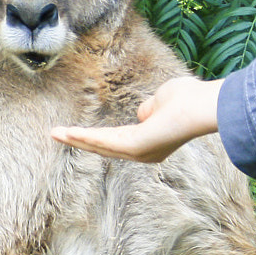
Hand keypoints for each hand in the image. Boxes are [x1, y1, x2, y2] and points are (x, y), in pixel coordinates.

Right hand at [51, 75, 222, 162]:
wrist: (201, 107)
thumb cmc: (189, 100)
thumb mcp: (162, 100)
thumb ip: (149, 107)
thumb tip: (142, 113)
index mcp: (150, 143)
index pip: (117, 140)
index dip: (96, 136)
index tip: (78, 132)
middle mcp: (143, 153)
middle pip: (103, 146)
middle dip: (78, 140)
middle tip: (57, 135)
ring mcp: (138, 153)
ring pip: (100, 145)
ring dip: (75, 139)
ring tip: (55, 134)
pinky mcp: (133, 147)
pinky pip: (103, 141)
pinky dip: (84, 136)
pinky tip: (68, 132)